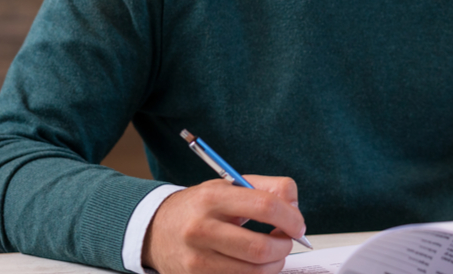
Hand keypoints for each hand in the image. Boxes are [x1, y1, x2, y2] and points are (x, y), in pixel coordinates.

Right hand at [142, 175, 306, 273]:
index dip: (291, 218)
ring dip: (273, 265)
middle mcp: (201, 229)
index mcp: (213, 198)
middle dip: (284, 247)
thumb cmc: (199, 207)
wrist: (155, 230)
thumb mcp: (228, 186)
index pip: (266, 206)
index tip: (297, 225)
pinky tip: (252, 265)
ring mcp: (196, 260)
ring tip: (270, 254)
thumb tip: (294, 208)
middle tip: (285, 241)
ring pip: (253, 272)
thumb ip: (267, 188)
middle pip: (261, 248)